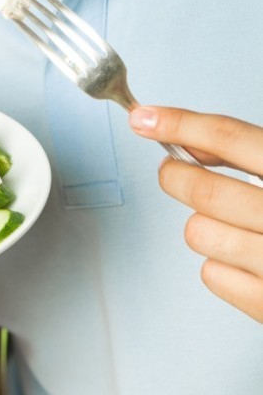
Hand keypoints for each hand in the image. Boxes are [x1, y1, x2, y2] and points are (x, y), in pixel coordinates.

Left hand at [129, 106, 262, 321]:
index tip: (145, 118)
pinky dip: (218, 265)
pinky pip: (214, 276)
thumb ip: (250, 151)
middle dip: (176, 177)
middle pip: (207, 191)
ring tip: (225, 223)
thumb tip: (191, 140)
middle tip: (172, 171)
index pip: (232, 137)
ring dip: (202, 225)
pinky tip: (241, 257)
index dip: (181, 123)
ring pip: (201, 234)